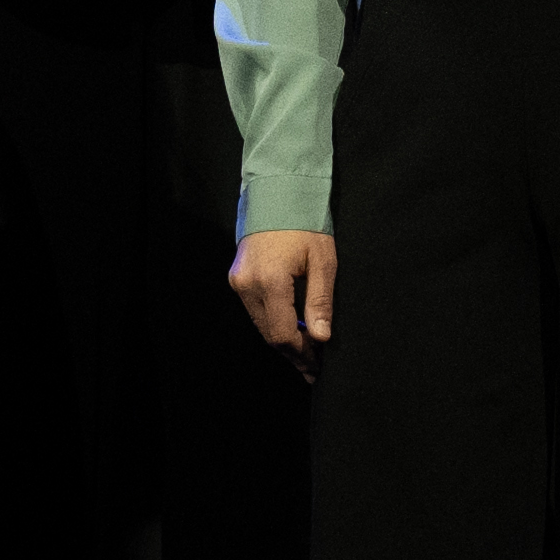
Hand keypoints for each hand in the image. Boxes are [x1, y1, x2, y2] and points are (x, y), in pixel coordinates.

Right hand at [231, 224, 336, 359]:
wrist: (278, 191)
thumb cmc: (305, 222)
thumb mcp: (323, 261)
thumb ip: (320, 301)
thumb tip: (321, 337)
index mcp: (270, 282)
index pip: (282, 333)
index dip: (301, 353)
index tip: (316, 366)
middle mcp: (247, 285)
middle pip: (268, 333)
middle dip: (292, 352)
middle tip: (312, 368)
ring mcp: (238, 281)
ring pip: (260, 324)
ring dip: (282, 339)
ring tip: (305, 352)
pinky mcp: (237, 277)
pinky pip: (254, 309)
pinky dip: (272, 322)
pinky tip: (290, 327)